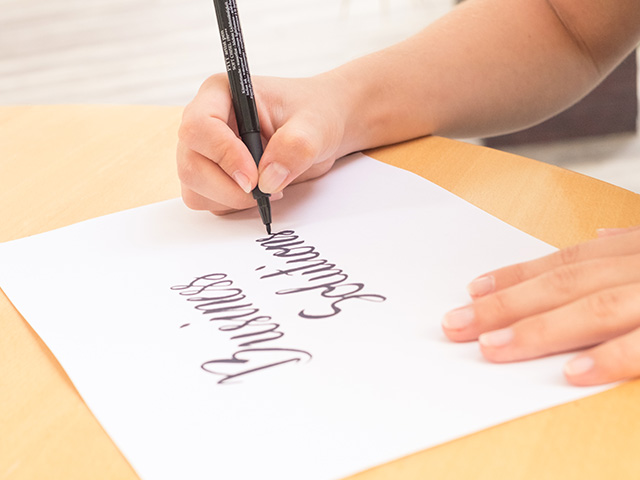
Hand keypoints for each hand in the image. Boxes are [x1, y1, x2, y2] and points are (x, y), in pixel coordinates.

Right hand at [177, 73, 351, 214]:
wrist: (316, 132)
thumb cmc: (313, 114)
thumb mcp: (314, 125)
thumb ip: (295, 147)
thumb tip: (267, 180)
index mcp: (221, 94)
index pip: (199, 126)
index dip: (223, 155)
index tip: (253, 178)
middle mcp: (204, 122)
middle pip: (191, 165)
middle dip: (228, 187)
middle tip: (265, 190)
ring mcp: (203, 152)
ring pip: (194, 188)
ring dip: (231, 199)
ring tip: (268, 186)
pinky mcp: (210, 176)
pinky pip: (207, 202)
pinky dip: (233, 205)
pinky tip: (258, 191)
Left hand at [442, 225, 639, 385]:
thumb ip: (633, 244)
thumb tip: (603, 235)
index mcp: (636, 252)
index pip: (567, 262)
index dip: (517, 276)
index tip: (473, 290)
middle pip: (564, 284)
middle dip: (505, 304)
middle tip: (458, 324)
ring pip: (594, 308)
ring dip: (539, 329)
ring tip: (492, 346)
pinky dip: (610, 357)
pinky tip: (571, 373)